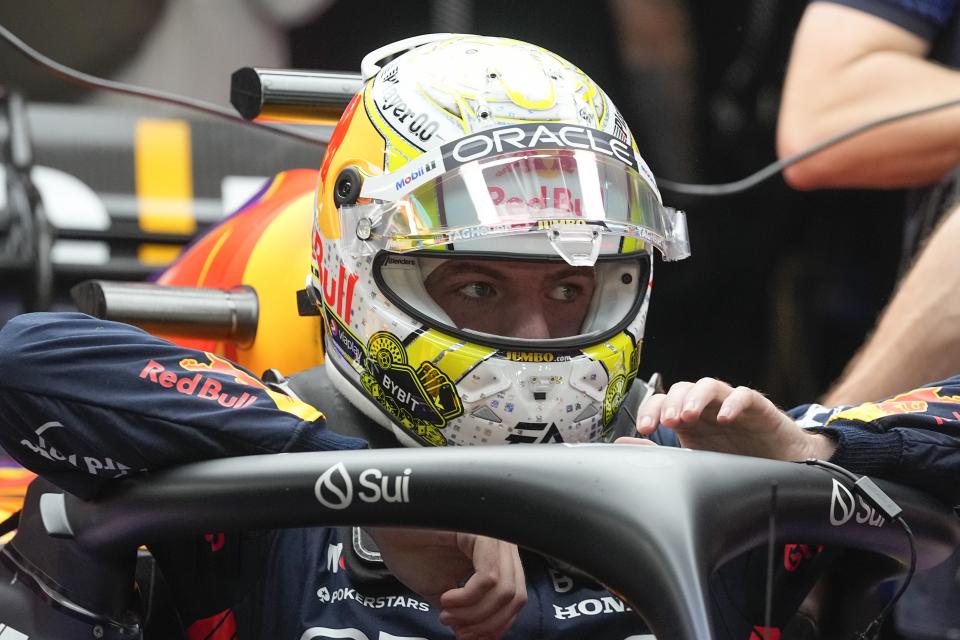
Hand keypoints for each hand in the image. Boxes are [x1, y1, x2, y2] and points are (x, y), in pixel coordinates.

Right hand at [366, 528, 526, 638]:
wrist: (386, 529)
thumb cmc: (412, 552)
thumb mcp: (446, 592)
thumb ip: (468, 612)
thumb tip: (481, 636)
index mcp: (497, 555)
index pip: (516, 597)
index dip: (495, 625)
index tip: (467, 636)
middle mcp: (502, 543)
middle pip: (515, 596)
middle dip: (485, 623)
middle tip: (456, 628)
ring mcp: (494, 535)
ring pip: (504, 590)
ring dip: (474, 613)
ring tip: (446, 614)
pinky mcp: (480, 531)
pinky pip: (489, 577)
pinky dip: (468, 598)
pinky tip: (446, 599)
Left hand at [617, 377, 836, 460]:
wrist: (782, 465)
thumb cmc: (737, 459)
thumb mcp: (695, 459)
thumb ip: (659, 451)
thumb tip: (620, 445)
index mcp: (688, 418)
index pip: (663, 401)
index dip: (651, 410)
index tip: (646, 429)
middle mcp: (707, 407)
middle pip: (682, 388)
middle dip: (671, 403)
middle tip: (666, 421)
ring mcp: (731, 404)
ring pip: (709, 385)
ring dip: (695, 397)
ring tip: (687, 415)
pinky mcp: (758, 408)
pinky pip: (744, 396)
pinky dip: (733, 402)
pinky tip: (724, 417)